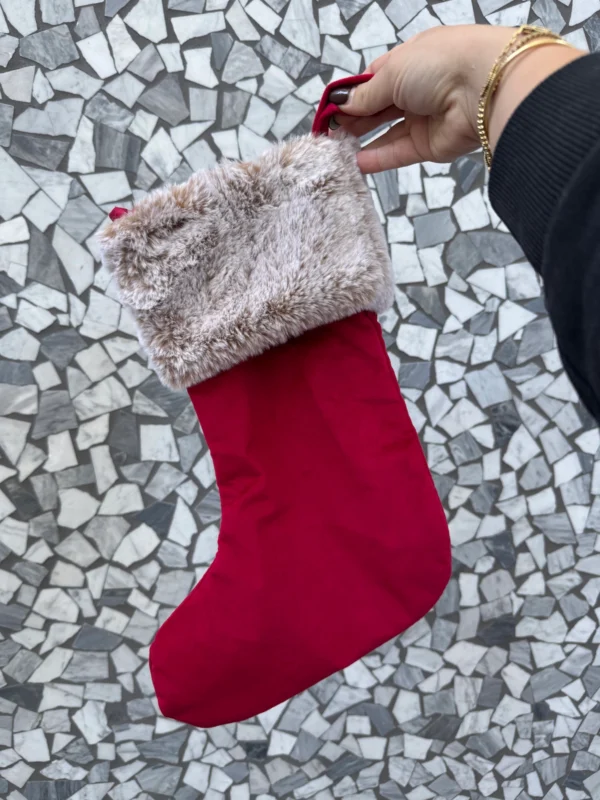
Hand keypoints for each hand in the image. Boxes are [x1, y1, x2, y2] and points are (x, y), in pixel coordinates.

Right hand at [336, 25, 584, 173]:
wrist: (483, 87)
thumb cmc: (439, 64)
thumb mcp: (392, 73)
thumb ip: (365, 95)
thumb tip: (341, 105)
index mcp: (410, 61)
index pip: (374, 79)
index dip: (352, 94)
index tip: (331, 109)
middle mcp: (418, 89)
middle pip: (378, 107)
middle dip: (354, 117)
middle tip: (329, 131)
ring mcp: (424, 118)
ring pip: (387, 132)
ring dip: (362, 139)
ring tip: (337, 148)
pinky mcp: (429, 145)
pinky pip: (399, 152)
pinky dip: (378, 158)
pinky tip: (356, 162)